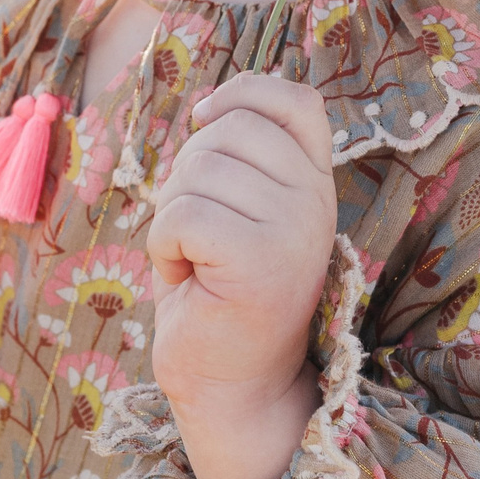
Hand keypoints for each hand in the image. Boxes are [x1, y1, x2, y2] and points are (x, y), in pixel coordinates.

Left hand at [147, 74, 337, 478]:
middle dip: (186, 176)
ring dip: (172, 219)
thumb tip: (213, 105)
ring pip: (196, 173)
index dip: (245, 92)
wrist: (230, 386)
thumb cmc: (217, 294)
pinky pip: (182, 216)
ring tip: (195, 263)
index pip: (297, 102)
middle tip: (198, 236)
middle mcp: (315, 201)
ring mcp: (295, 230)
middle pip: (227, 131)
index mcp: (315, 183)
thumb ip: (240, 159)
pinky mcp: (261, 261)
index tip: (206, 117)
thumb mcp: (237, 212)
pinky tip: (186, 280)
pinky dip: (163, 247)